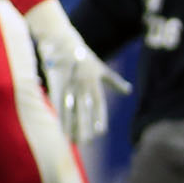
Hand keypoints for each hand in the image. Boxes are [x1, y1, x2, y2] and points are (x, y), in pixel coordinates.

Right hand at [25, 0, 126, 143]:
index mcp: (94, 82)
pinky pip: (56, 101)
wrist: (63, 41)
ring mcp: (69, 84)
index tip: (100, 132)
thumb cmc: (84, 56)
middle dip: (84, 126)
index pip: (98, 104)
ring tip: (71, 139)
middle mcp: (83, 85)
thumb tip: (128, 90)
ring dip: (70, 125)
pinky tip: (57, 125)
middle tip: (86, 141)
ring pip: (70, 108)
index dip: (99, 118)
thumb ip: (114, 81)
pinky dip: (57, 113)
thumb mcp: (101, 68)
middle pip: (84, 110)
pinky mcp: (56, 83)